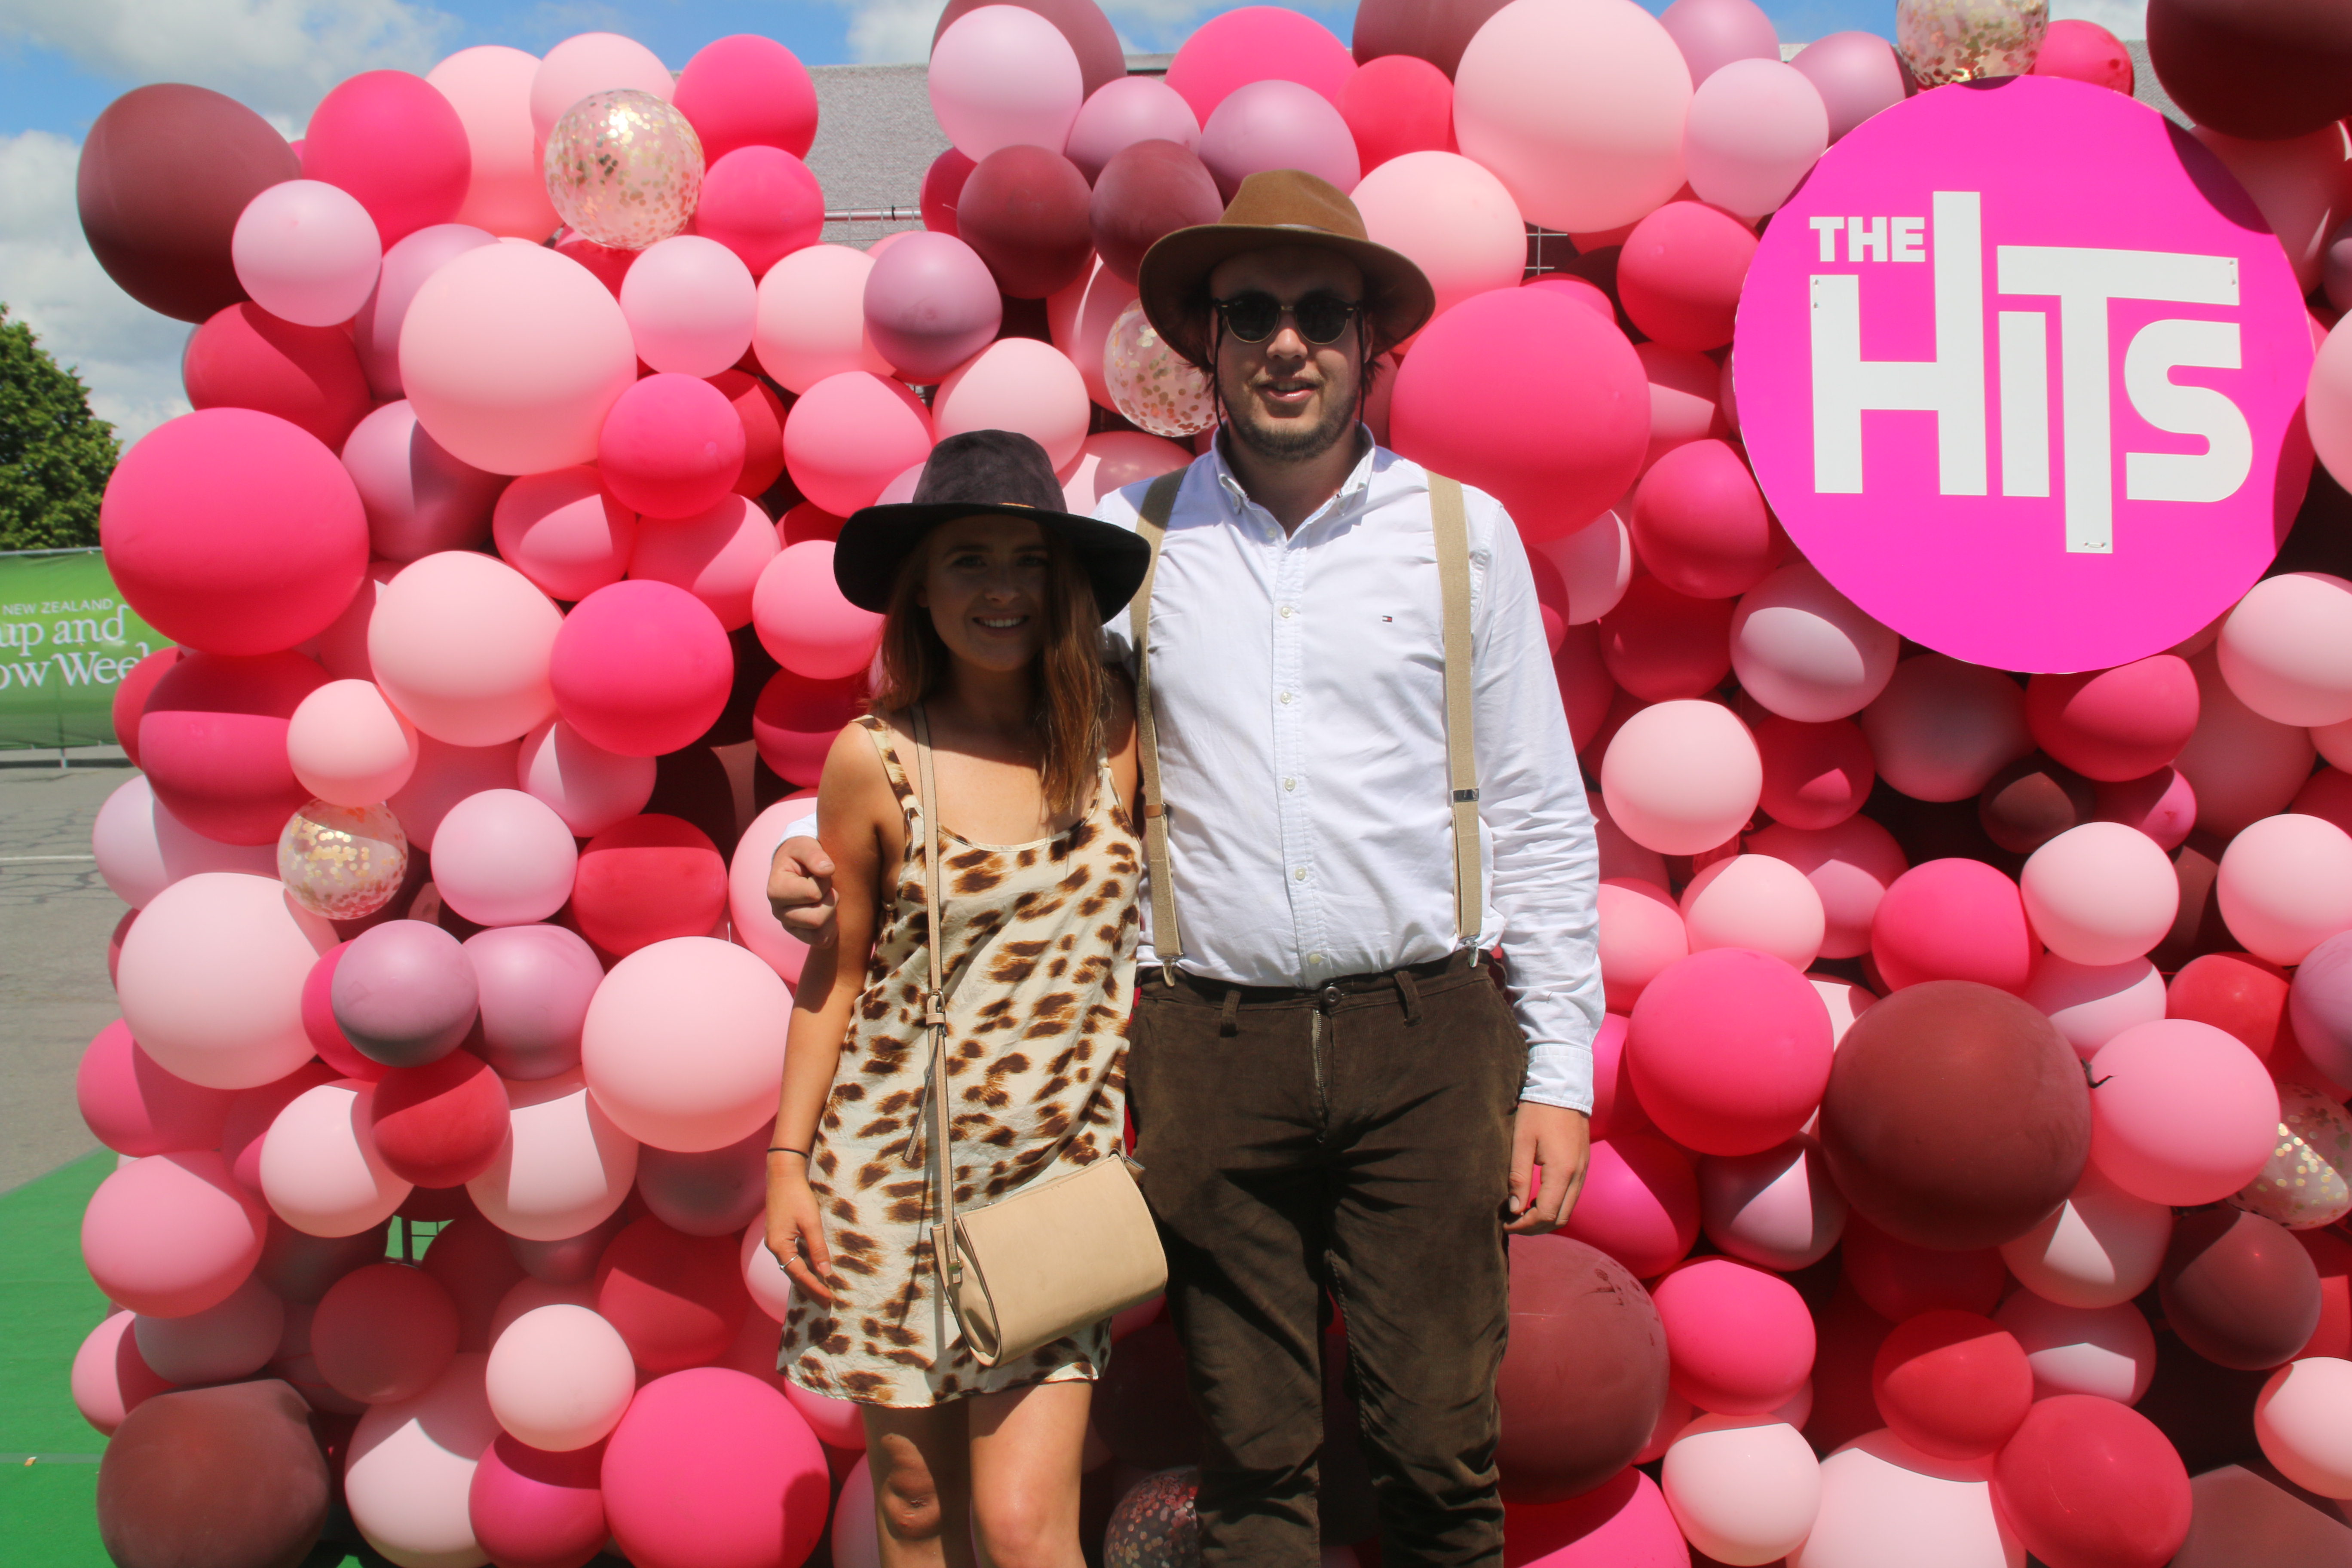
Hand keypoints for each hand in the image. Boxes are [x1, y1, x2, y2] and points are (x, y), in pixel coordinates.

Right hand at [764, 1157, 838, 1304]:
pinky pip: (791, 1258)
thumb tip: (825, 1273)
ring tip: (821, 1291)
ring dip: (806, 1279)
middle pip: (793, 1275)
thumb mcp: (811, 1223)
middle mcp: (774, 1248)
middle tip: (826, 1302)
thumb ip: (818, 1249)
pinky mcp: (779, 1235)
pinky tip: (812, 1270)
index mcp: (780, 1247)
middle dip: (810, 1289)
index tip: (829, 1298)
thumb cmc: (797, 1197)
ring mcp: (775, 1242)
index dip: (815, 1287)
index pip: (799, 1275)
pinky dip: (802, 1267)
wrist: (783, 1175)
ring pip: (792, 1267)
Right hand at [767, 837, 837, 942]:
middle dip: (829, 900)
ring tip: (825, 897)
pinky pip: (822, 941)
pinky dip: (831, 928)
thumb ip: (815, 855)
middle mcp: (778, 912)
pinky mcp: (801, 935)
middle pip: (816, 920)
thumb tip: (827, 870)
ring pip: (819, 932)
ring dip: (831, 913)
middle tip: (826, 887)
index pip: (813, 894)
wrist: (798, 865)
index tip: (820, 871)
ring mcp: (789, 925)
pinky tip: (828, 910)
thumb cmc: (801, 854)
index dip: (824, 881)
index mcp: (775, 889)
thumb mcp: (805, 846)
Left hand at [1505, 1102, 1590, 1235]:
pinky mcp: (1583, 1166)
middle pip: (1559, 1219)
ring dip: (1545, 1218)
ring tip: (1521, 1214)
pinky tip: (1536, 1200)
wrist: (1562, 1087)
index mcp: (1562, 1171)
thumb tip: (1515, 1209)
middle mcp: (1577, 1175)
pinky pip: (1571, 1196)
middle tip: (1512, 1223)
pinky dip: (1554, 1206)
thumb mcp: (1521, 1142)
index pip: (1546, 1214)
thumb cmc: (1537, 1111)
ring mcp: (1583, 1171)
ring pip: (1567, 1210)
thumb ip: (1519, 1177)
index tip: (1505, 1223)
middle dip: (1535, 1227)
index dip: (1524, 1225)